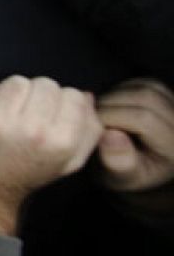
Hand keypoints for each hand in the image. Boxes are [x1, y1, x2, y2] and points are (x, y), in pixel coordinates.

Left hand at [0, 76, 101, 235]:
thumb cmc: (27, 173)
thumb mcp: (69, 162)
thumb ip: (87, 130)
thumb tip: (87, 95)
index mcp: (62, 142)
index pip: (73, 94)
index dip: (62, 102)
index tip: (51, 114)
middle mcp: (34, 129)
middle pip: (46, 83)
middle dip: (39, 95)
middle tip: (29, 114)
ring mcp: (2, 121)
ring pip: (18, 81)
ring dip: (14, 93)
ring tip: (10, 113)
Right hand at [96, 78, 173, 193]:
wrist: (137, 169)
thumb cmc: (126, 173)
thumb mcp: (120, 178)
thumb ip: (117, 162)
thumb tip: (110, 134)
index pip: (144, 119)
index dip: (112, 117)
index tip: (94, 128)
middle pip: (146, 98)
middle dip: (112, 103)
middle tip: (94, 118)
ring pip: (146, 87)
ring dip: (117, 95)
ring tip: (103, 113)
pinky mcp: (171, 98)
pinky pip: (146, 82)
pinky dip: (125, 89)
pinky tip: (115, 105)